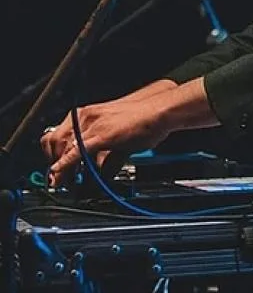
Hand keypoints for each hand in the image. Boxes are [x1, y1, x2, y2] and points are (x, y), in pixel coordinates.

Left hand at [41, 98, 173, 186]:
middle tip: (61, 181)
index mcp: (86, 114)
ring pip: (65, 150)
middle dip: (54, 165)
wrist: (160, 109)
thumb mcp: (117, 135)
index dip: (52, 156)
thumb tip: (103, 171)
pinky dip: (66, 164)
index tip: (55, 171)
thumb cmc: (144, 119)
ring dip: (63, 170)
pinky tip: (61, 173)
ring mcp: (92, 125)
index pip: (56, 136)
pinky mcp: (102, 135)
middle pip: (55, 143)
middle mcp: (85, 117)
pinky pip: (77, 152)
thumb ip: (106, 153)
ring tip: (68, 183)